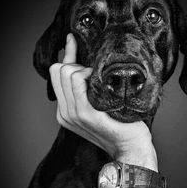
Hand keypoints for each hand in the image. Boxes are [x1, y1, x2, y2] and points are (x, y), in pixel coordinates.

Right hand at [49, 33, 157, 171]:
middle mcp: (65, 112)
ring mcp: (73, 112)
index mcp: (65, 111)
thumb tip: (81, 56)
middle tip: (96, 75)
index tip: (74, 40)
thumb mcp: (97, 101)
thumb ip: (84, 83)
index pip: (56, 73)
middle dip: (76, 64)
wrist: (130, 147)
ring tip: (100, 81)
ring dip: (84, 69)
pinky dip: (89, 73)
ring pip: (66, 71)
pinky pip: (77, 78)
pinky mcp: (84, 112)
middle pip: (58, 69)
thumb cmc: (119, 123)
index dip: (67, 54)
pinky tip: (102, 82)